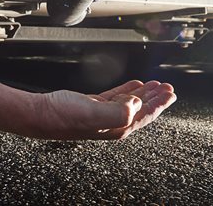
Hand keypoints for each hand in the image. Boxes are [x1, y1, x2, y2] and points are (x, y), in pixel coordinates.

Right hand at [36, 80, 175, 139]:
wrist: (41, 114)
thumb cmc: (63, 117)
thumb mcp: (93, 114)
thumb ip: (117, 111)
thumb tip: (136, 104)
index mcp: (116, 126)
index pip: (144, 115)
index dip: (158, 104)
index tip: (170, 94)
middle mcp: (111, 123)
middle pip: (140, 109)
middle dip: (155, 98)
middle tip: (168, 88)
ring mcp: (102, 114)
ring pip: (130, 102)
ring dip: (144, 93)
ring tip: (155, 85)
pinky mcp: (92, 106)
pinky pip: (117, 97)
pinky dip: (127, 90)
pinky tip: (133, 85)